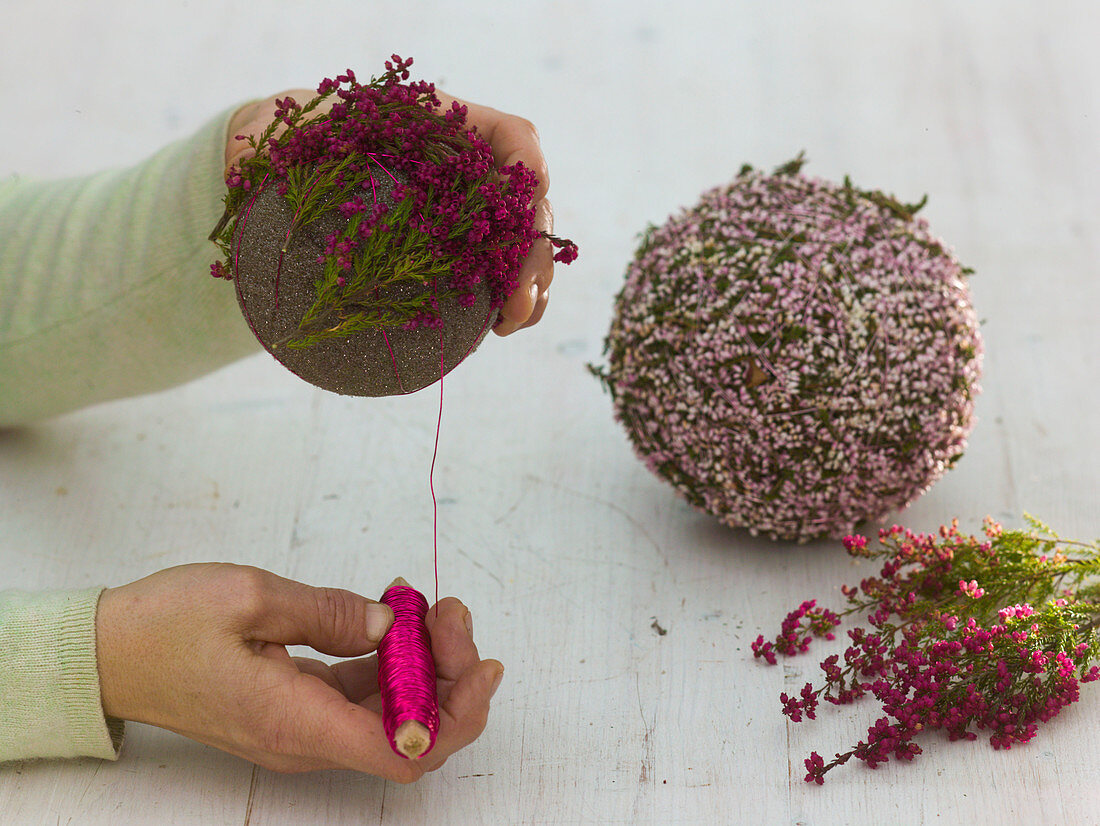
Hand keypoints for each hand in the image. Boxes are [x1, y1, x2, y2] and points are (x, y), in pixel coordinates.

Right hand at [96, 563, 502, 779]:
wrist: (108, 655)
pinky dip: (391, 661)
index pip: (406, 750)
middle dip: (451, 676)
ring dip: (425, 665)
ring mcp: (302, 726)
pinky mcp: (296, 707)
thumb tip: (391, 625)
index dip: (456, 715)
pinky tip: (398, 618)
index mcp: (296, 723)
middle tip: (452, 613)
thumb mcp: (251, 598)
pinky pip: (362, 696)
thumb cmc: (165, 627)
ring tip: (436, 608)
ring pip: (392, 713)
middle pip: (411, 733)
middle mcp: (306, 738)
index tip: (478, 664)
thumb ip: (330, 613)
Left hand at [224, 86, 555, 335]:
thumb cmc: (302, 146)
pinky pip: (503, 277)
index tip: (530, 188)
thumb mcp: (295, 132)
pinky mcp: (468, 254)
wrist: (303, 172)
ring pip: (527, 246)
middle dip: (533, 249)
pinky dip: (511, 304)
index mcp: (450, 128)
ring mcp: (478, 216)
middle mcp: (477, 171)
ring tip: (513, 320)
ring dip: (531, 284)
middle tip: (519, 295)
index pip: (510, 135)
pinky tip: (495, 330)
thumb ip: (293, 142)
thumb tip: (263, 162)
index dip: (526, 161)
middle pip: (529, 205)